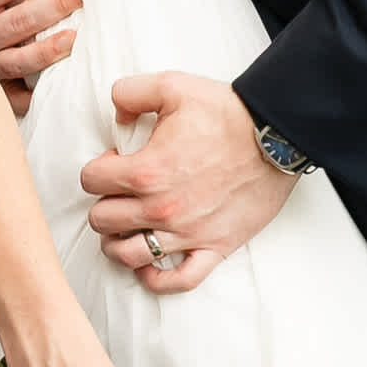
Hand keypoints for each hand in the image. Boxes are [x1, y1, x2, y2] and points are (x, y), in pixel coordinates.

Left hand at [77, 66, 290, 295]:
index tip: (115, 163)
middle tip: (120, 192)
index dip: (97, 168)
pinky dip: (157, 279)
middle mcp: (161, 207)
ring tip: (124, 228)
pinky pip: (178, 280)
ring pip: (128, 255)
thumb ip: (129, 93)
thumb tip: (117, 116)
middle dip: (104, 203)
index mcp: (147, 170)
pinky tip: (149, 266)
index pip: (91, 181)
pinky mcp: (215, 247)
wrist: (276, 136)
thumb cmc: (227, 113)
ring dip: (118, 242)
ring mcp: (188, 233)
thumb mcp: (171, 86)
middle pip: (102, 221)